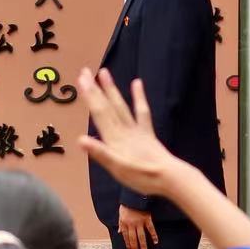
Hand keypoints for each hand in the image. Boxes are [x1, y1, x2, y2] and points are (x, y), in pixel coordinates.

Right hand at [79, 69, 177, 198]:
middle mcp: (124, 130)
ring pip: (121, 106)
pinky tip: (137, 83)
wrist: (169, 177)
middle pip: (107, 106)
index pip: (99, 113)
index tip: (81, 79)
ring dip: (111, 89)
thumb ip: (100, 153)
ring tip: (104, 72)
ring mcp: (136, 130)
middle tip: (84, 71)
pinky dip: (139, 97)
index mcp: (114, 138)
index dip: (90, 96)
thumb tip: (80, 140)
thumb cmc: (141, 176)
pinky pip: (142, 112)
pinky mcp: (147, 132)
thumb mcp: (117, 169)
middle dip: (95, 89)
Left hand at [118, 204, 158, 248]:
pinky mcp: (147, 219)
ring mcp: (140, 222)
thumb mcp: (120, 214)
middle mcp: (131, 225)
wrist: (133, 196)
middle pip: (133, 240)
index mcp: (124, 224)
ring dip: (143, 246)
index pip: (126, 238)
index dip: (128, 245)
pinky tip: (156, 242)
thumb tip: (118, 232)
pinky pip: (151, 229)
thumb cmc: (126, 205)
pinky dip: (154, 235)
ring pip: (141, 237)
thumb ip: (120, 224)